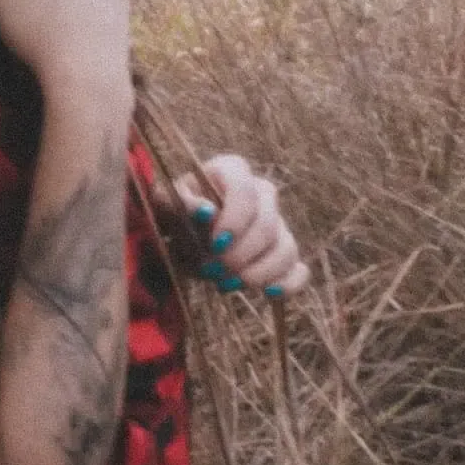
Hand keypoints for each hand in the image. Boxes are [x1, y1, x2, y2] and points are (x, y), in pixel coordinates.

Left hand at [173, 154, 308, 298]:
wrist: (180, 233)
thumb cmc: (174, 213)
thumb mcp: (166, 204)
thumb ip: (183, 205)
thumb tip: (206, 212)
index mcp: (232, 171)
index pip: (245, 192)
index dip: (234, 222)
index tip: (214, 245)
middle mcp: (262, 193)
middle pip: (267, 224)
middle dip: (240, 254)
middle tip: (212, 271)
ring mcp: (277, 223)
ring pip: (286, 248)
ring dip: (259, 273)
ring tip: (228, 284)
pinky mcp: (283, 253)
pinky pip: (298, 269)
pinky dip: (288, 283)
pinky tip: (269, 293)